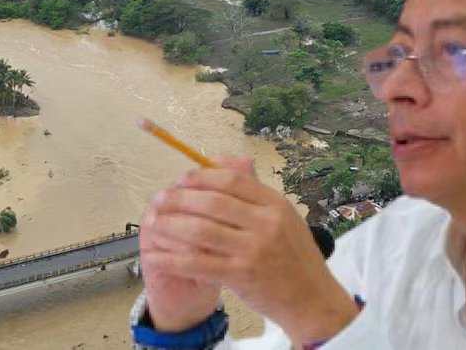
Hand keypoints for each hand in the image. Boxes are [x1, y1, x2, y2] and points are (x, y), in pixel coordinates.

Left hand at [142, 156, 359, 343]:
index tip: (180, 180)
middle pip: (211, 202)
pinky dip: (171, 258)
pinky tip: (156, 256)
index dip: (200, 177)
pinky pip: (197, 262)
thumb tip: (218, 166)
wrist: (312, 299)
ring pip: (200, 230)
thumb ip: (254, 197)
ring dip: (170, 226)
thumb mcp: (285, 219)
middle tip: (158, 200)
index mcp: (275, 204)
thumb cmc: (295, 258)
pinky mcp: (240, 275)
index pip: (231, 180)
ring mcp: (253, 250)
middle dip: (178, 199)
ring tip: (153, 224)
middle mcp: (265, 223)